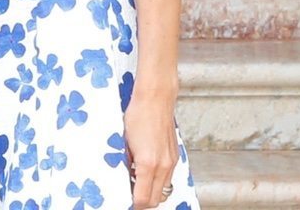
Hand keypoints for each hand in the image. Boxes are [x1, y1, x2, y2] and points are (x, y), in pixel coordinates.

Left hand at [124, 91, 180, 208]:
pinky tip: (146, 172)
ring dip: (152, 192)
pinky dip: (158, 181)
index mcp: (147, 164)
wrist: (155, 100)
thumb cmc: (137, 116)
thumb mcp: (124, 142)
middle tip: (130, 196)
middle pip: (156, 199)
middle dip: (143, 201)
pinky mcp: (175, 156)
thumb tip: (125, 177)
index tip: (126, 201)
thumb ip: (126, 162)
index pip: (142, 198)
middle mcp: (163, 166)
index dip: (133, 203)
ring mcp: (171, 162)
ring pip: (164, 190)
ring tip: (137, 184)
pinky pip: (168, 178)